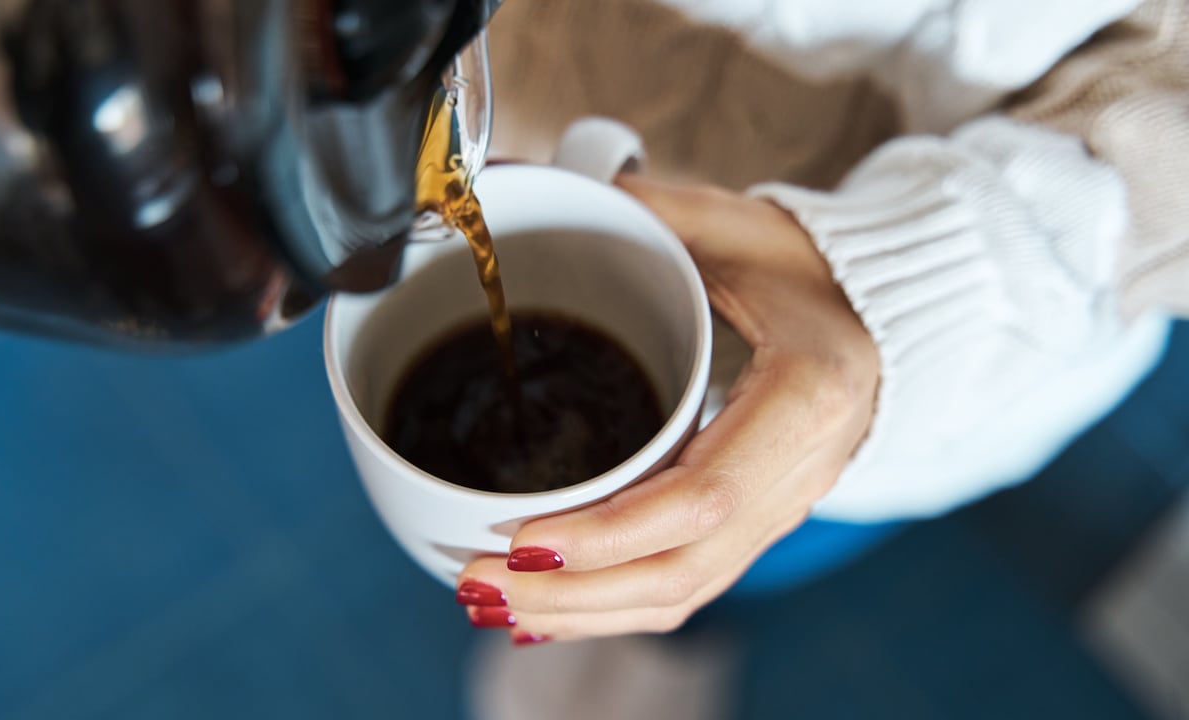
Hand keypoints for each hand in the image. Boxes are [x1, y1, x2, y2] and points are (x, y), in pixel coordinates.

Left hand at [455, 174, 880, 643]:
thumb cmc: (816, 267)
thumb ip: (650, 212)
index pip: (702, 497)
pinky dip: (613, 607)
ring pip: (681, 593)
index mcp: (805, 399)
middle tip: (476, 582)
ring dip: (582, 614)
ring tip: (493, 603)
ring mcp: (783, 509)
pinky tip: (550, 610)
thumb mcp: (739, 226)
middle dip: (571, 594)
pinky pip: (687, 585)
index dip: (608, 532)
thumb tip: (536, 186)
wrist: (888, 313)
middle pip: (681, 571)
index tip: (521, 538)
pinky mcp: (759, 523)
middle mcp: (800, 474)